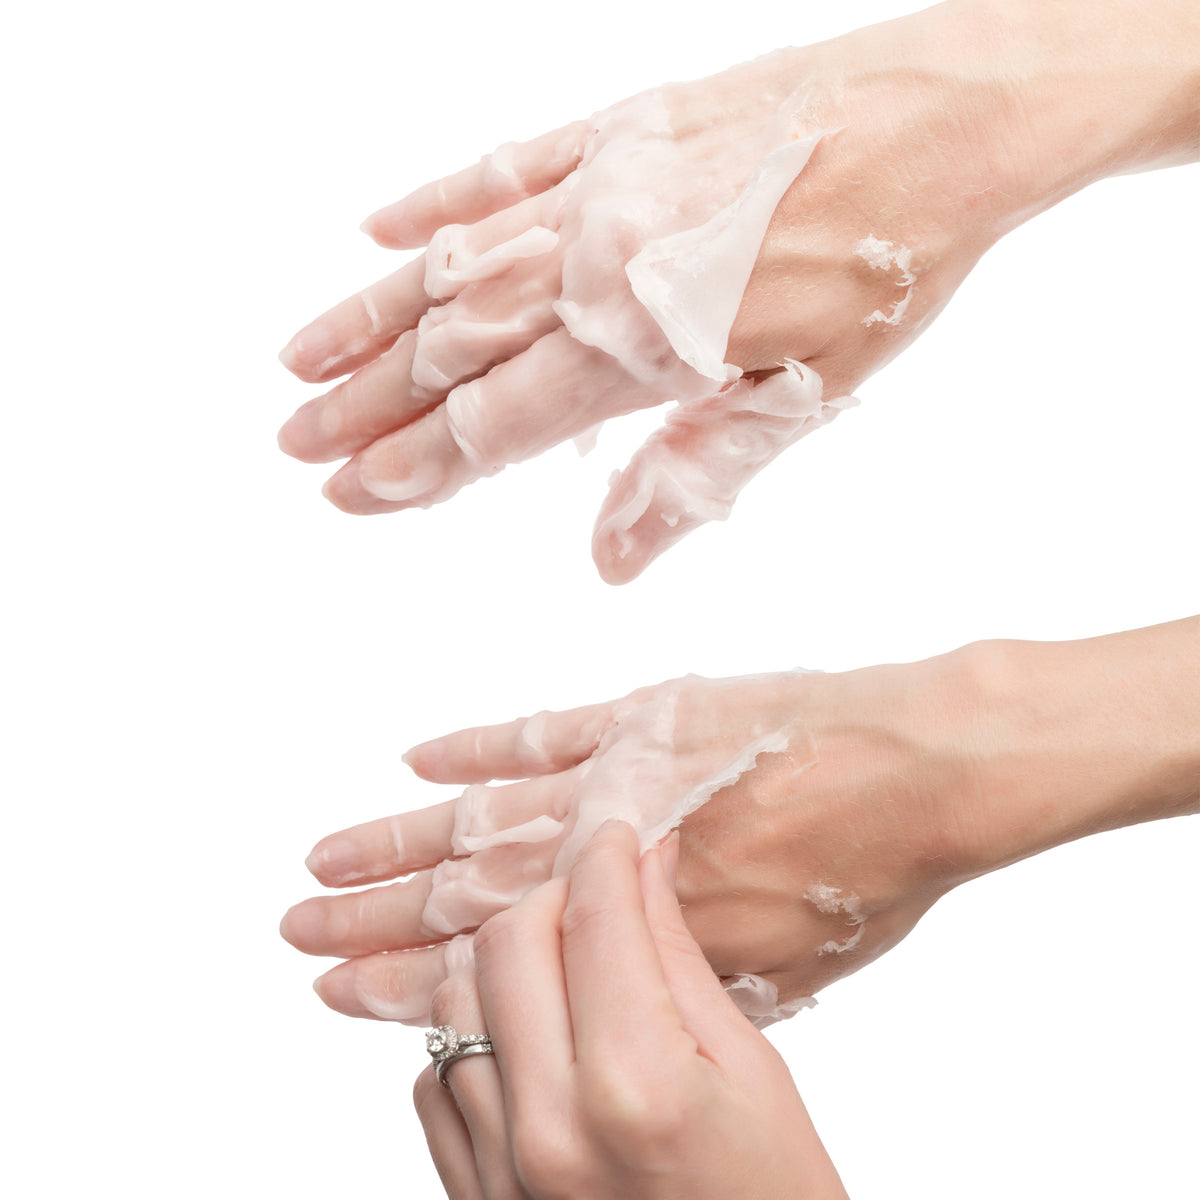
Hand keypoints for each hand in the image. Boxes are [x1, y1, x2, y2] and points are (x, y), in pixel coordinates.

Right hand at [278, 4, 1070, 581]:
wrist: (946, 126)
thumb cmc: (887, 270)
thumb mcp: (800, 398)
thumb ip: (688, 475)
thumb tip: (606, 564)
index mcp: (644, 343)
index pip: (497, 423)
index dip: (416, 466)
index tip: (349, 494)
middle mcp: (599, 262)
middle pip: (453, 348)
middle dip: (366, 405)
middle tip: (295, 443)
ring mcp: (600, 187)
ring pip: (455, 260)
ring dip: (370, 315)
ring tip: (301, 359)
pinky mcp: (619, 128)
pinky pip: (505, 166)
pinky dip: (438, 199)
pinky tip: (380, 229)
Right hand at [282, 653, 994, 1024]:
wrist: (918, 767)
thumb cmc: (863, 879)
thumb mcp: (772, 967)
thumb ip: (674, 973)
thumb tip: (604, 984)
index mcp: (638, 930)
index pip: (497, 965)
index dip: (414, 982)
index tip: (344, 993)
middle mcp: (613, 855)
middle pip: (466, 891)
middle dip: (376, 918)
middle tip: (298, 931)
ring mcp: (618, 777)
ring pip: (482, 813)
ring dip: (398, 838)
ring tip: (324, 860)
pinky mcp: (639, 714)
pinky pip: (541, 730)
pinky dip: (475, 746)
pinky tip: (418, 760)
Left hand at [415, 822, 848, 1199]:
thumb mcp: (753, 1072)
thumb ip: (678, 958)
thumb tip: (644, 864)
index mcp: (636, 1086)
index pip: (594, 917)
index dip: (605, 856)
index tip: (616, 835)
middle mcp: (548, 1129)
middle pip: (507, 943)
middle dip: (552, 899)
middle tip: (596, 901)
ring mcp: (500, 1171)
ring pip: (457, 999)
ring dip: (509, 966)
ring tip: (567, 972)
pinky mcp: (473, 1198)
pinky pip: (436, 1076)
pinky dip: (478, 1041)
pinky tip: (536, 1047)